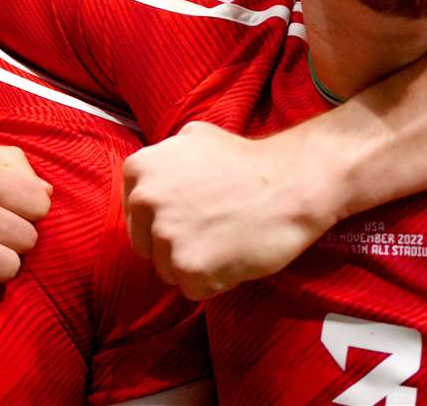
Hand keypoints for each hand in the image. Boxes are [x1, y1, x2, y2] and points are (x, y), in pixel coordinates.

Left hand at [124, 122, 333, 299]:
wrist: (290, 182)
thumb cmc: (247, 161)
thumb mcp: (194, 137)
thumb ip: (164, 159)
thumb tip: (149, 179)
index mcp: (140, 169)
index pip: (136, 215)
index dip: (165, 219)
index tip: (193, 214)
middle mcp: (145, 201)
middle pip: (147, 245)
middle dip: (175, 244)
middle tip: (212, 227)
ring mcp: (166, 237)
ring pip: (168, 270)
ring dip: (195, 264)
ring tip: (226, 239)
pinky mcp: (190, 269)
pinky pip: (193, 290)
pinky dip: (214, 281)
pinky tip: (234, 256)